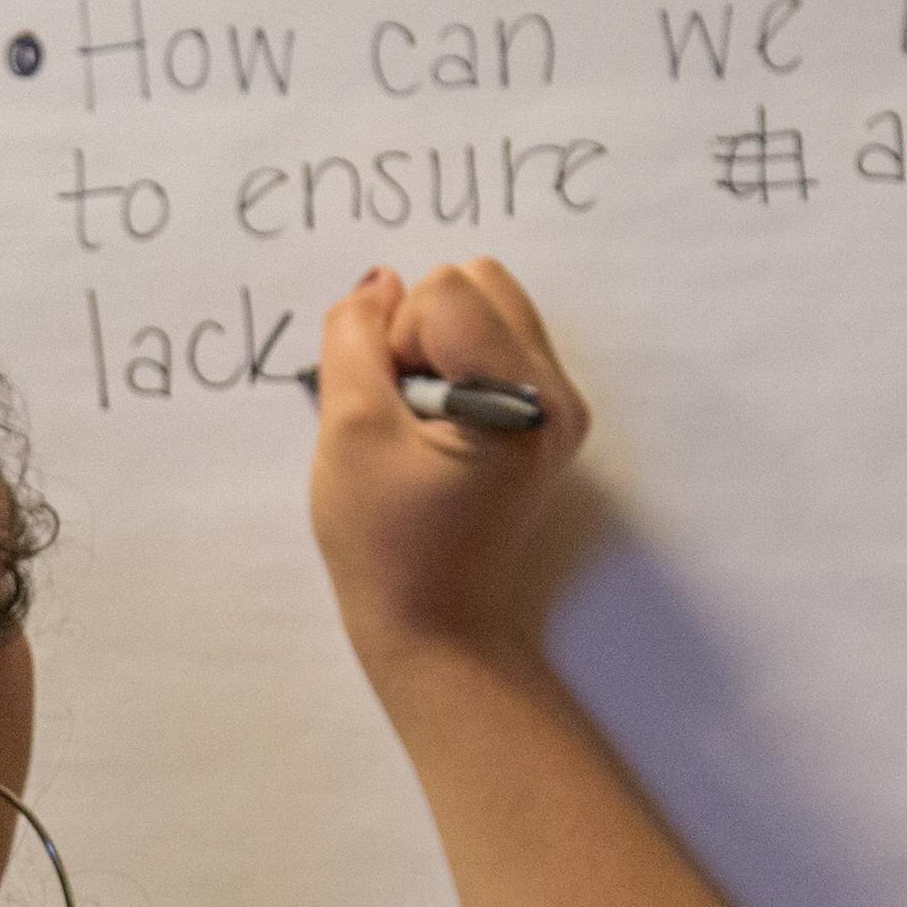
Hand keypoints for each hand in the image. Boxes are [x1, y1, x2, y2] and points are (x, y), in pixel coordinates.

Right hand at [308, 259, 587, 668]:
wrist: (434, 625)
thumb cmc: (385, 541)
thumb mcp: (347, 431)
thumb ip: (352, 339)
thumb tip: (378, 282)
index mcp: (522, 399)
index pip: (446, 292)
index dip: (396, 340)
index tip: (392, 410)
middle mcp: (558, 392)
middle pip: (478, 282)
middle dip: (421, 330)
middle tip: (404, 411)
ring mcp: (559, 405)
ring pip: (487, 305)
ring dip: (435, 346)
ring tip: (419, 419)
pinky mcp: (545, 416)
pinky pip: (494, 341)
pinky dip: (453, 364)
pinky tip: (436, 426)